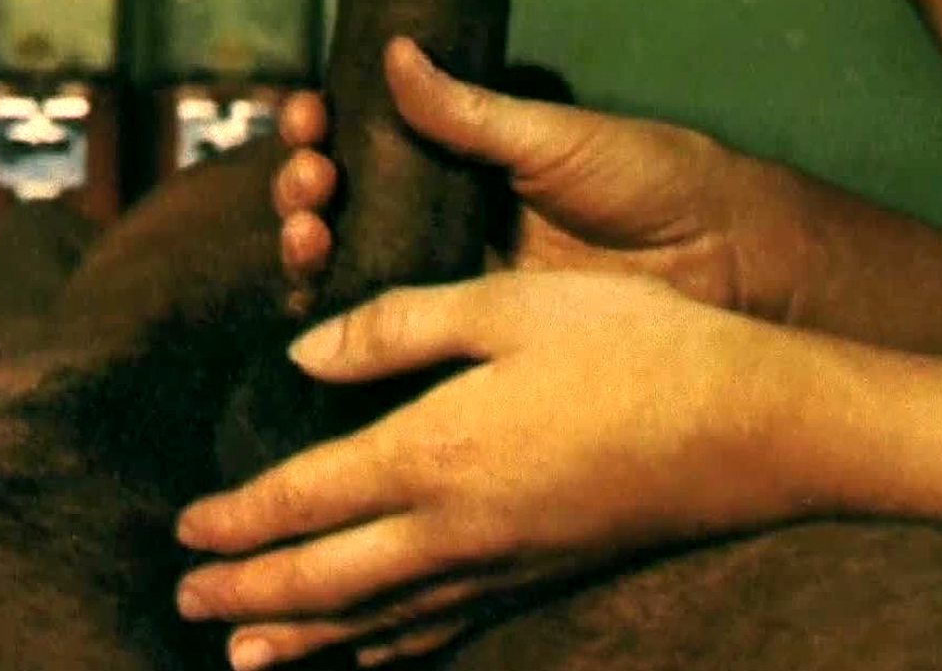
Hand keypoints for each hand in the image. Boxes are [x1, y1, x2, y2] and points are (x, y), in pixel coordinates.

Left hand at [174, 272, 798, 669]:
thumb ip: (399, 328)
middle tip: (188, 602)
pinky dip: (392, 647)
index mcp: (435, 450)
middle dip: (249, 591)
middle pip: (324, 578)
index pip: (305, 499)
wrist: (753, 426)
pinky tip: (374, 656)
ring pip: (376, 620)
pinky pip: (446, 628)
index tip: (187, 526)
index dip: (239, 517)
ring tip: (246, 656)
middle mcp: (456, 528)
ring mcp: (503, 566)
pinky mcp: (546, 578)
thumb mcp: (512, 305)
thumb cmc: (636, 348)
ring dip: (302, 636)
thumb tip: (305, 352)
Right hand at [274, 37, 812, 319]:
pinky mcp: (479, 333)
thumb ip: (472, 114)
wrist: (718, 259)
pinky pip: (401, 330)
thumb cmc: (650, 180)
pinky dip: (351, 322)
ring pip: (360, 266)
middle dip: (308, 189)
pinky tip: (320, 309)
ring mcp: (462, 277)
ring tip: (307, 232)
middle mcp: (454, 216)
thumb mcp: (554, 139)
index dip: (330, 130)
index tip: (309, 117)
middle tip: (309, 181)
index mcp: (469, 161)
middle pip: (350, 206)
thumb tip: (396, 57)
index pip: (374, 142)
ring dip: (313, 248)